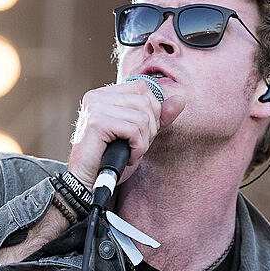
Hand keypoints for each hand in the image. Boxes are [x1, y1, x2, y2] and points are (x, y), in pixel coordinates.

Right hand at [67, 78, 184, 187]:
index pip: (142, 87)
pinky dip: (138, 148)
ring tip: (132, 153)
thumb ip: (159, 118)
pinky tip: (128, 157)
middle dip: (150, 128)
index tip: (142, 134)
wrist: (88, 183)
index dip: (152, 111)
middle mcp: (97, 96)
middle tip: (138, 147)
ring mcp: (95, 107)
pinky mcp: (97, 122)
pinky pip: (133, 130)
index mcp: (104, 95)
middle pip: (145, 100)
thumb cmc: (111, 161)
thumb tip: (181, 99)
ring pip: (142, 117)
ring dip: (144, 141)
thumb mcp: (140, 136)